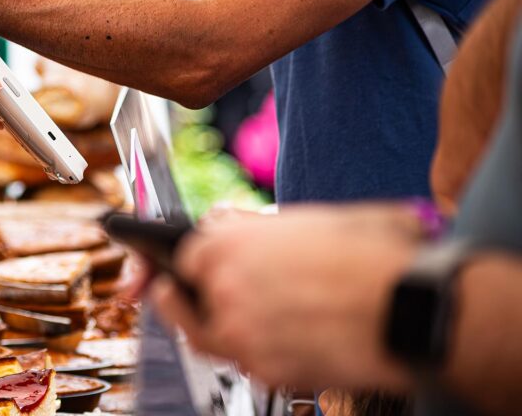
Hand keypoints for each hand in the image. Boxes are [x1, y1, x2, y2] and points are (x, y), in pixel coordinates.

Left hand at [151, 204, 419, 389]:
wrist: (413, 308)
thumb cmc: (374, 257)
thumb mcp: (313, 216)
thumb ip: (257, 224)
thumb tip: (228, 220)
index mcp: (228, 243)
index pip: (186, 253)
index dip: (192, 260)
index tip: (190, 264)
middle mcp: (225, 289)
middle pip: (182, 300)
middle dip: (180, 297)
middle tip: (172, 294)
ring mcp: (242, 335)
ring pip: (206, 337)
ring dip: (209, 328)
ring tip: (225, 320)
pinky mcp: (267, 370)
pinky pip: (246, 363)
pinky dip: (254, 353)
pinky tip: (274, 341)